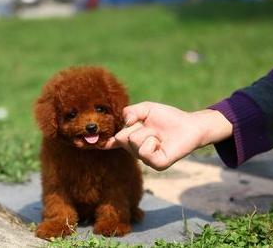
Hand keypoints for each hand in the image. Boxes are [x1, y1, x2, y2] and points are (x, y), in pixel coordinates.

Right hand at [103, 102, 231, 170]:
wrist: (190, 124)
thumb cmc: (167, 117)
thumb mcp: (145, 109)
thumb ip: (130, 112)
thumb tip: (124, 123)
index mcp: (129, 139)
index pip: (110, 142)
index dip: (97, 143)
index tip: (82, 143)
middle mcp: (134, 151)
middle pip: (122, 137)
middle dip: (135, 127)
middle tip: (150, 127)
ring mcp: (145, 159)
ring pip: (134, 142)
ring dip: (147, 132)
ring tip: (158, 134)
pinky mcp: (157, 164)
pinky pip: (146, 152)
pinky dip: (153, 141)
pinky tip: (161, 142)